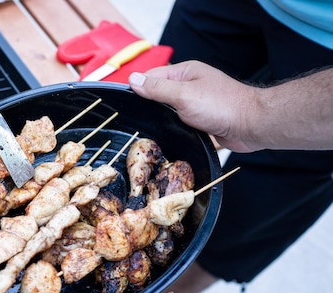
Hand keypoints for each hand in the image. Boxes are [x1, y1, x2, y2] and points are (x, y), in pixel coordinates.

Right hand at [128, 61, 258, 152]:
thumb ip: (157, 88)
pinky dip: (171, 129)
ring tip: (147, 129)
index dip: (137, 88)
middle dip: (147, 105)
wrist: (251, 126)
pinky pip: (178, 123)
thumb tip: (133, 79)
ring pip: (167, 110)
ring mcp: (194, 103)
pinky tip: (165, 136)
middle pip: (158, 94)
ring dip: (160, 119)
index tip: (125, 103)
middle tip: (134, 119)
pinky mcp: (199, 120)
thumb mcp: (183, 95)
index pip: (151, 76)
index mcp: (185, 72)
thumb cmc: (222, 106)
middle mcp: (189, 85)